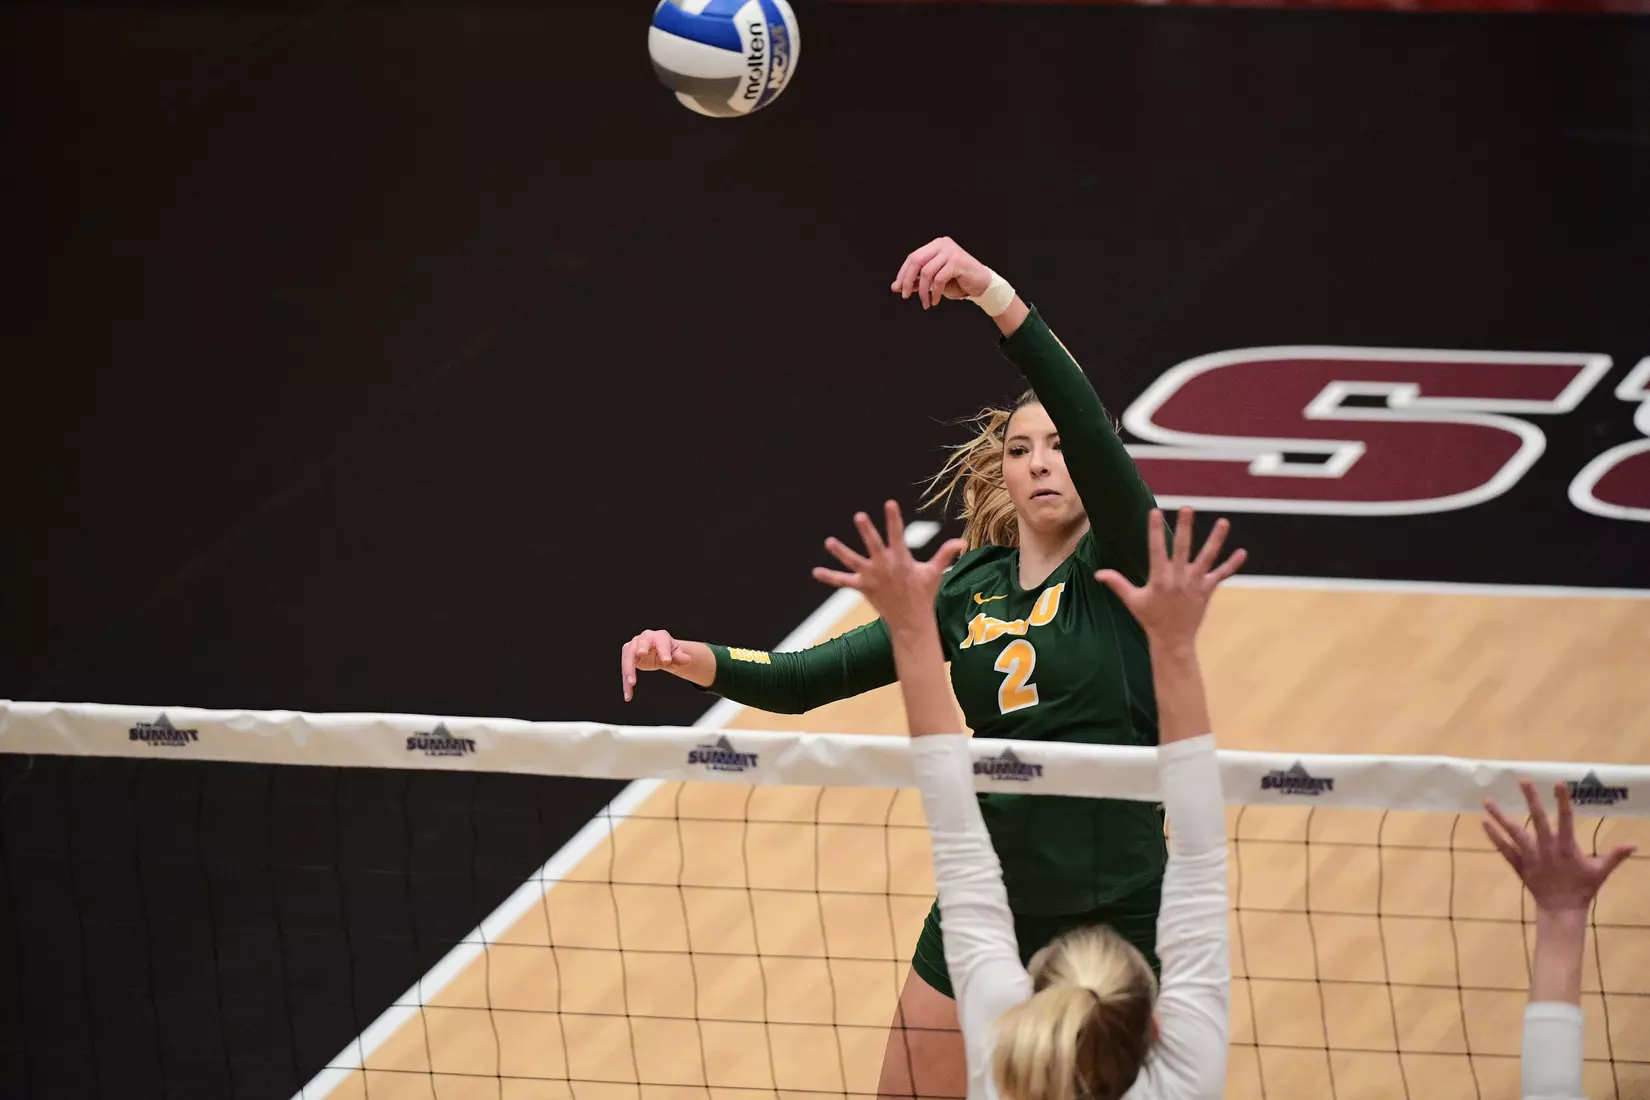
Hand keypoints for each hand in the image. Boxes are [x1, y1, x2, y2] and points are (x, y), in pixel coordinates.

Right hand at [620, 628, 689, 701]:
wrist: (659, 653)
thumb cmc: (668, 652)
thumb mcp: (677, 654)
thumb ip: (681, 657)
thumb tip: (687, 659)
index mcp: (659, 637)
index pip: (662, 641)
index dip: (664, 650)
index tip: (667, 661)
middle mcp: (644, 638)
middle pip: (641, 642)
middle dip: (641, 647)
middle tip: (641, 654)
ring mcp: (633, 647)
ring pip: (628, 657)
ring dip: (628, 670)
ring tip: (631, 683)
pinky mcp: (627, 657)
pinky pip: (625, 671)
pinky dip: (625, 684)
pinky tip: (628, 695)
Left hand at [813, 500, 966, 631]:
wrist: (911, 621)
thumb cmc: (924, 595)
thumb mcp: (935, 573)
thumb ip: (945, 555)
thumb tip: (962, 542)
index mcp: (901, 559)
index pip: (897, 534)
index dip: (893, 519)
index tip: (889, 503)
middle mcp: (884, 566)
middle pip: (873, 545)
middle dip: (866, 531)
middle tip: (859, 516)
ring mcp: (871, 577)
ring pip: (853, 562)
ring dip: (841, 552)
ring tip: (829, 542)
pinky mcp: (862, 588)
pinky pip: (843, 582)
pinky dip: (830, 577)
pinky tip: (816, 572)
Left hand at [891, 237, 993, 309]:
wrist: (981, 285)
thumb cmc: (958, 282)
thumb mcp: (933, 282)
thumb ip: (916, 282)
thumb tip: (895, 287)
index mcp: (935, 245)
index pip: (913, 257)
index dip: (903, 273)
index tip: (898, 288)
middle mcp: (942, 244)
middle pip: (916, 261)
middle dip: (908, 280)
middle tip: (905, 296)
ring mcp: (950, 252)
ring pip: (927, 272)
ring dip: (923, 291)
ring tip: (925, 303)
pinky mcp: (957, 262)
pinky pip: (939, 279)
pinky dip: (934, 293)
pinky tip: (935, 301)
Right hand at [1094, 507, 1246, 648]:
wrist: (1173, 640)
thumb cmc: (1150, 619)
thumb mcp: (1132, 601)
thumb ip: (1117, 584)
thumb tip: (1098, 573)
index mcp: (1159, 578)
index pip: (1156, 549)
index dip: (1154, 530)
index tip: (1155, 511)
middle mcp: (1178, 578)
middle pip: (1182, 548)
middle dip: (1185, 527)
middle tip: (1188, 508)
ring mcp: (1195, 583)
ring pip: (1207, 557)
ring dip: (1216, 539)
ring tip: (1223, 521)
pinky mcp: (1207, 590)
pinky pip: (1221, 575)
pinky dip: (1232, 564)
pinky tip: (1243, 552)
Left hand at [1483, 779, 1635, 915]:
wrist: (1561, 909)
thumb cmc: (1582, 888)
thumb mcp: (1600, 871)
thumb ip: (1615, 855)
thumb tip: (1634, 844)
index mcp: (1566, 846)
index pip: (1565, 818)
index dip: (1562, 800)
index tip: (1558, 782)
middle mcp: (1546, 847)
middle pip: (1536, 819)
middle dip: (1530, 799)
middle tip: (1522, 779)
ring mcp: (1530, 855)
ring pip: (1513, 832)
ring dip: (1500, 816)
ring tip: (1487, 801)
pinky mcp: (1519, 864)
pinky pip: (1504, 849)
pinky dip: (1494, 836)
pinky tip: (1484, 823)